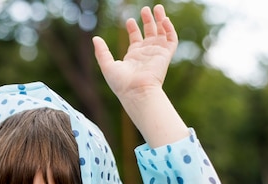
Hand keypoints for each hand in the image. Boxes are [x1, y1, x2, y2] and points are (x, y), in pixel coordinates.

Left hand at [92, 4, 186, 147]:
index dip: (133, 28)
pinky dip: (169, 28)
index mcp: (133, 56)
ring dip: (160, 20)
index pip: (136, 39)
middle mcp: (146, 54)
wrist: (136, 91)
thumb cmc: (121, 83)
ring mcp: (156, 53)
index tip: (129, 20)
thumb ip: (102, 52)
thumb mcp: (107, 65)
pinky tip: (164, 19)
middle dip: (148, 20)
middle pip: (149, 33)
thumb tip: (95, 38)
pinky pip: (171, 39)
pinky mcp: (165, 55)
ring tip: (157, 8)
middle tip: (145, 9)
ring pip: (161, 33)